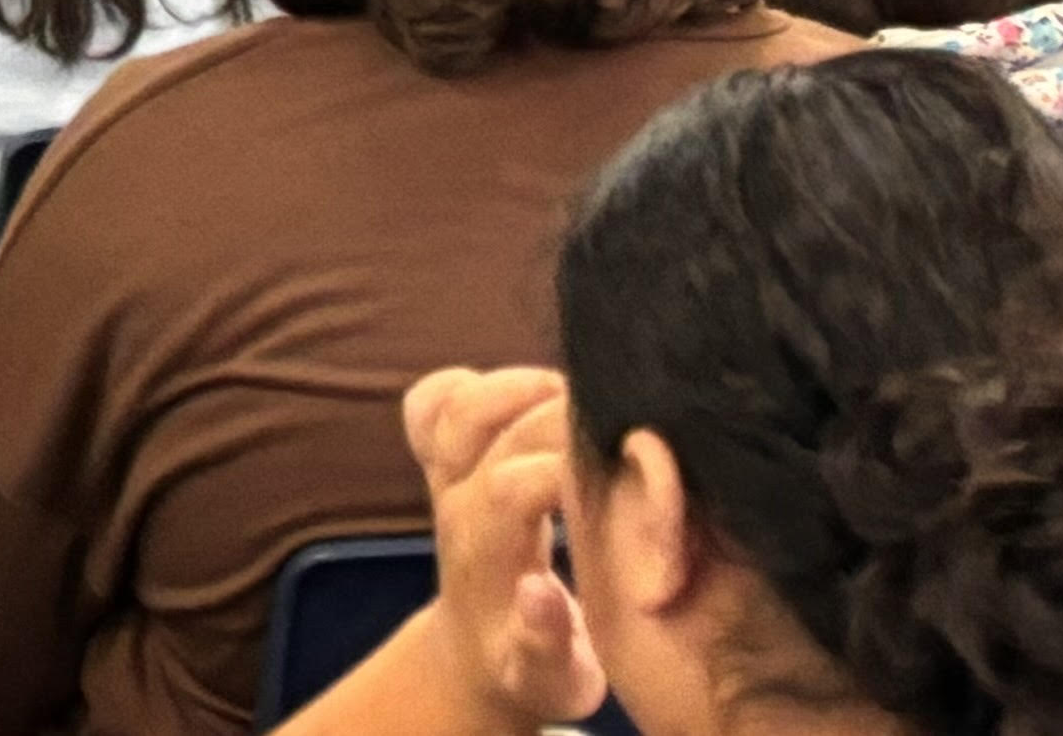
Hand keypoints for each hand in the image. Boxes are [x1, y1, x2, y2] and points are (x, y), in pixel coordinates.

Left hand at [402, 367, 607, 732]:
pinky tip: (521, 391)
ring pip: (459, 405)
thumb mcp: (549, 680)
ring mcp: (443, 479)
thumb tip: (540, 590)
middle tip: (624, 421)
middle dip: (561, 414)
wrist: (475, 664)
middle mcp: (457, 503)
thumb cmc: (529, 672)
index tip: (632, 469)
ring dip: (518, 384)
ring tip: (583, 396)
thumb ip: (545, 642)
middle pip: (495, 431)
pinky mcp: (440, 464)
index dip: (571, 466)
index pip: (517, 483)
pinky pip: (430, 405)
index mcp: (483, 550)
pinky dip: (462, 382)